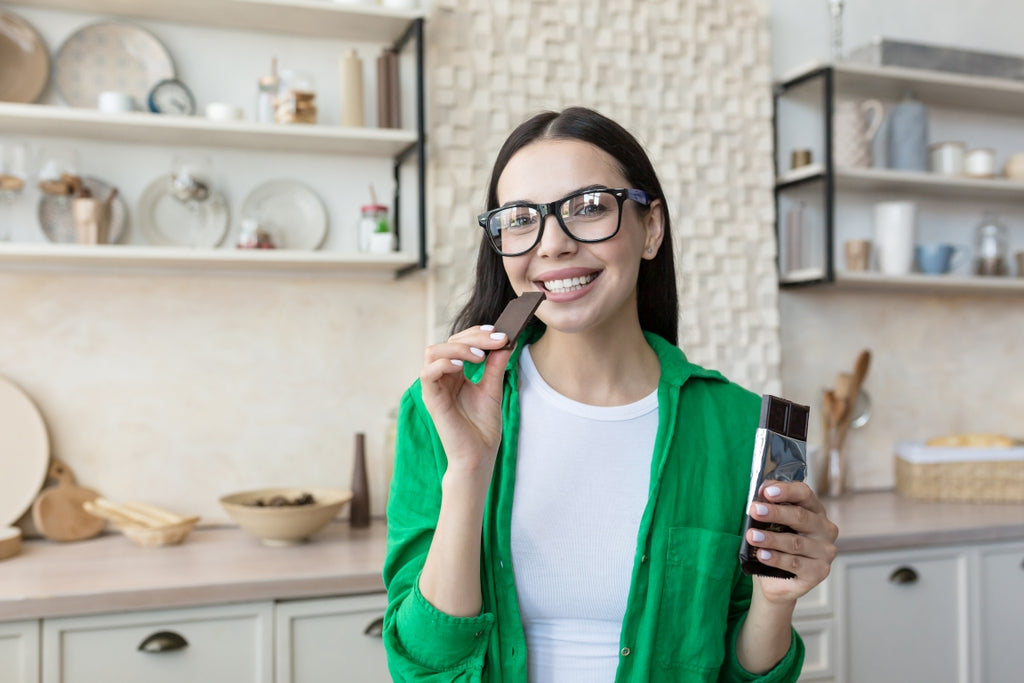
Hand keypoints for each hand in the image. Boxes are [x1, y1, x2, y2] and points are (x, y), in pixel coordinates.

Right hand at [420, 325, 511, 478]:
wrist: (479, 456)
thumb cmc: (483, 428)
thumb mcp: (493, 390)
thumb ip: (495, 366)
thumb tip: (506, 342)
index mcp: (455, 374)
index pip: (459, 342)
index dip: (478, 334)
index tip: (501, 334)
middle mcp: (443, 377)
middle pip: (448, 342)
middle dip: (474, 337)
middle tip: (497, 340)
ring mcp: (435, 387)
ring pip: (433, 351)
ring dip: (458, 348)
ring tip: (480, 357)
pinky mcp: (431, 399)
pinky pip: (428, 373)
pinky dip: (445, 364)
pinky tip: (464, 368)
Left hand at [744, 481, 838, 603]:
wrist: (776, 580)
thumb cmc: (776, 545)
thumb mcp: (772, 523)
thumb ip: (769, 506)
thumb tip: (760, 492)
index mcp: (815, 510)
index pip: (804, 494)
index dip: (786, 491)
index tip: (766, 492)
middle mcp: (825, 529)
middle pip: (801, 517)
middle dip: (775, 513)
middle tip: (755, 511)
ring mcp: (825, 551)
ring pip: (796, 542)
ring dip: (771, 538)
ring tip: (752, 536)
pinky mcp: (819, 571)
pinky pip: (795, 563)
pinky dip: (776, 558)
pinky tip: (762, 555)